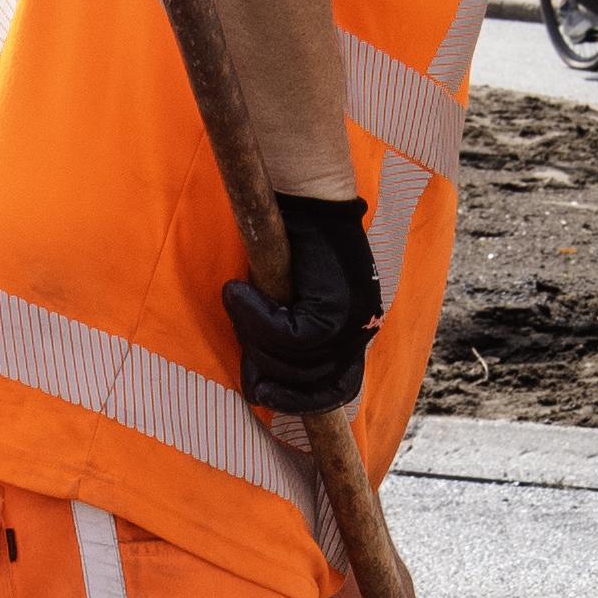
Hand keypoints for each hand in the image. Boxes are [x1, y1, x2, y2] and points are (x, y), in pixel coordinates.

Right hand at [223, 192, 383, 415]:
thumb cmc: (295, 242)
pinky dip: (255, 318)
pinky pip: (285, 334)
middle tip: (242, 356)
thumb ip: (285, 338)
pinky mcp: (334, 306)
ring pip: (293, 360)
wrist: (309, 195)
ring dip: (255, 340)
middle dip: (268, 375)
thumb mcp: (293, 301)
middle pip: (308, 381)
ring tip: (236, 306)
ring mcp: (352, 322)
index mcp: (357, 334)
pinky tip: (238, 292)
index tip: (264, 394)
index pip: (337, 391)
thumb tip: (260, 381)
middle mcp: (362, 332)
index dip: (298, 402)